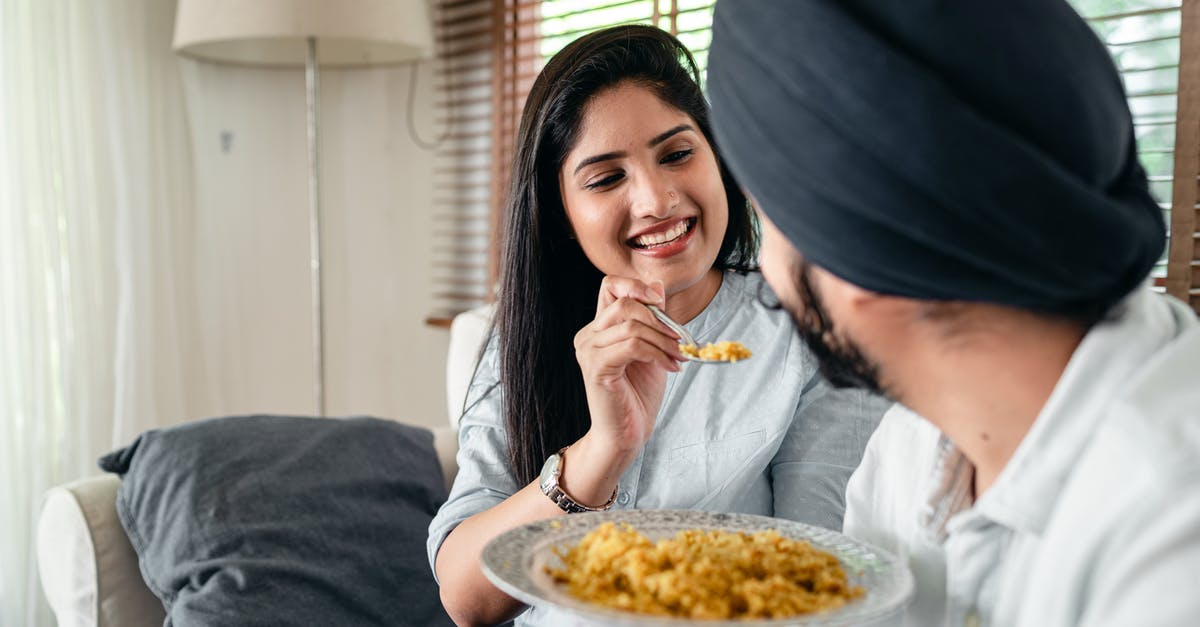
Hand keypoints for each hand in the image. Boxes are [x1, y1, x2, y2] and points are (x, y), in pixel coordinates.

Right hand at [573, 276, 685, 456]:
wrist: (626, 434)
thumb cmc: (637, 395)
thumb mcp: (651, 349)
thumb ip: (652, 319)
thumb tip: (657, 286)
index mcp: (598, 329)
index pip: (610, 286)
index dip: (636, 286)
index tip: (661, 305)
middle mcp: (587, 336)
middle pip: (624, 303)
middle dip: (660, 320)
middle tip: (680, 341)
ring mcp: (588, 351)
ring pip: (631, 324)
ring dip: (663, 340)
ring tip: (678, 357)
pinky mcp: (597, 367)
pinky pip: (632, 345)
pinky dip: (657, 353)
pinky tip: (670, 367)